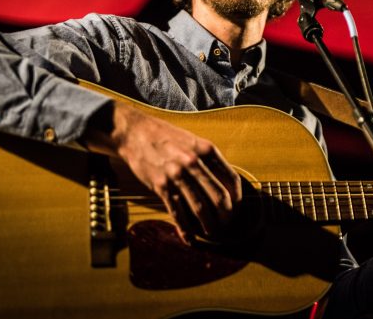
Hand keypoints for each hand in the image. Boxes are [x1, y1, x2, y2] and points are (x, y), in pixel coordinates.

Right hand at [86, 101, 241, 243]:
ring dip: (209, 225)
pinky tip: (190, 238)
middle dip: (226, 216)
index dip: (237, 198)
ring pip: (200, 208)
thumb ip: (208, 160)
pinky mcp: (160, 186)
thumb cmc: (167, 137)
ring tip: (213, 233)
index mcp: (206, 150)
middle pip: (219, 197)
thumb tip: (225, 184)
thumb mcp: (193, 142)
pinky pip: (177, 212)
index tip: (236, 207)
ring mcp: (176, 175)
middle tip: (227, 225)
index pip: (231, 179)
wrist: (135, 133)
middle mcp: (193, 162)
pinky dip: (185, 229)